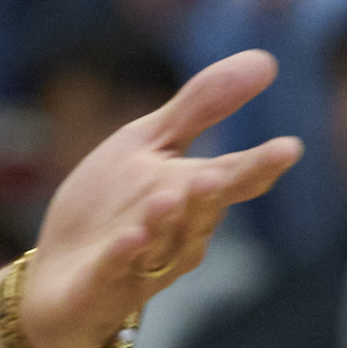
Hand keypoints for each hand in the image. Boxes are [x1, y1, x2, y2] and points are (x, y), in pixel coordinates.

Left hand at [16, 50, 302, 347]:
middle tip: (222, 175)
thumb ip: (202, 106)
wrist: (58, 274)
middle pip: (202, 214)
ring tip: (171, 197)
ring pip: (163, 245)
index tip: (289, 148)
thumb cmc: (112, 207)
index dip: (260, 165)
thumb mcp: (149, 143)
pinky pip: (115, 271)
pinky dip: (122, 257)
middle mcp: (176, 234)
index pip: (233, 178)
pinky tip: (130, 238)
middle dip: (214, 195)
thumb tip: (266, 60)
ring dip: (167, 223)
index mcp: (192, 195)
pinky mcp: (100, 287)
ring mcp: (140, 265)